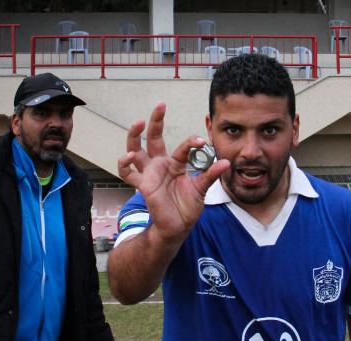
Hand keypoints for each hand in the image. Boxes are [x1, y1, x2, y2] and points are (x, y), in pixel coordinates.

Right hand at [117, 103, 229, 242]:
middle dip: (155, 120)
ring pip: (135, 149)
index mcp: (176, 163)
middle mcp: (160, 164)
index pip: (183, 147)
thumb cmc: (187, 207)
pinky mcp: (142, 185)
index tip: (201, 141)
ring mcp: (149, 173)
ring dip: (133, 136)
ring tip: (137, 123)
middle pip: (153, 137)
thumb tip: (226, 162)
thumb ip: (210, 175)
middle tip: (161, 105)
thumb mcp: (201, 189)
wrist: (178, 227)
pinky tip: (128, 157)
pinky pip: (127, 173)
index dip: (191, 142)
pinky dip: (124, 164)